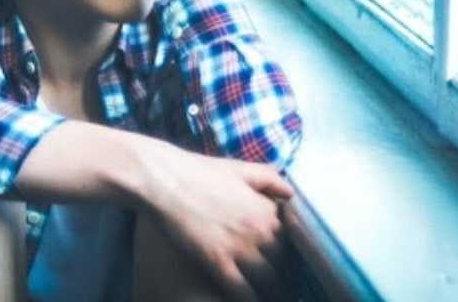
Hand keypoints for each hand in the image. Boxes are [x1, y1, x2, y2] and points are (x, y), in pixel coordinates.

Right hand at [138, 141, 296, 301]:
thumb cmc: (200, 172)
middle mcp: (260, 230)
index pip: (293, 241)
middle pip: (284, 264)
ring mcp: (240, 248)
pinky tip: (250, 301)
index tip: (287, 263)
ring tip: (270, 296)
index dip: (290, 253)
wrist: (164, 179)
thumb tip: (291, 193)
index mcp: (267, 209)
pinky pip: (242, 292)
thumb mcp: (241, 169)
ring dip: (272, 291)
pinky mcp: (217, 263)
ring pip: (269, 281)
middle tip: (280, 284)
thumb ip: (270, 179)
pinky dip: (251, 299)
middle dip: (283, 275)